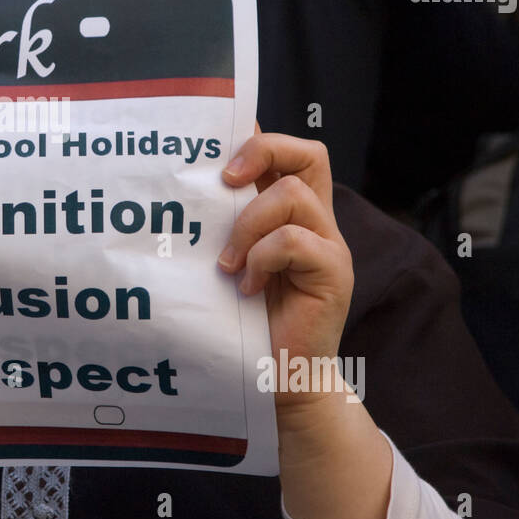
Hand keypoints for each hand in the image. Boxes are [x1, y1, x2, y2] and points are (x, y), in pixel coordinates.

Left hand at [218, 128, 390, 518]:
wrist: (276, 380)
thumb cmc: (245, 321)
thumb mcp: (229, 262)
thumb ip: (223, 226)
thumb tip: (185, 186)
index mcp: (293, 215)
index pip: (291, 154)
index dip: (261, 138)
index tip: (215, 149)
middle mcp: (317, 223)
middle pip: (309, 155)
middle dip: (264, 153)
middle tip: (226, 181)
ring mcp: (329, 246)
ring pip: (293, 197)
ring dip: (248, 225)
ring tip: (228, 263)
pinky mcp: (334, 275)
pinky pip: (294, 242)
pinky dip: (261, 259)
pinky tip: (246, 287)